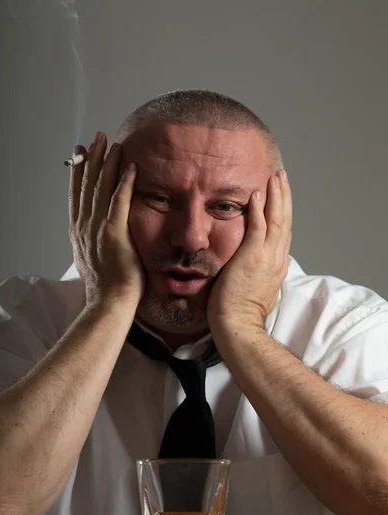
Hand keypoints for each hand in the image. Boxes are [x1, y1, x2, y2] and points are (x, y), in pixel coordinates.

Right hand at [69, 131, 144, 307]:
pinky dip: (124, 183)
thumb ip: (93, 241)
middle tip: (98, 138)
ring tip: (114, 144)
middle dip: (92, 159)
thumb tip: (97, 233)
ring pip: (100, 188)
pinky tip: (131, 166)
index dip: (78, 171)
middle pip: (86, 185)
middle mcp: (83, 226)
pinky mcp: (114, 233)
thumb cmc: (106, 286)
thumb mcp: (92, 258)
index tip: (81, 153)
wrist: (109, 302)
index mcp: (78, 231)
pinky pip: (119, 202)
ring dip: (108, 164)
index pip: (77, 194)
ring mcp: (97, 229)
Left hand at [207, 169, 291, 334]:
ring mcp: (267, 258)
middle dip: (284, 197)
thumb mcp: (258, 293)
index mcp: (277, 267)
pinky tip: (257, 193)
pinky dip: (258, 209)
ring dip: (276, 196)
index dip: (284, 213)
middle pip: (285, 222)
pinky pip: (258, 227)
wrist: (238, 327)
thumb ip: (259, 277)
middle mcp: (277, 260)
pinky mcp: (252, 257)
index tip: (281, 198)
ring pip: (277, 220)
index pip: (283, 234)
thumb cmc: (241, 315)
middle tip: (282, 177)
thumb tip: (255, 271)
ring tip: (275, 178)